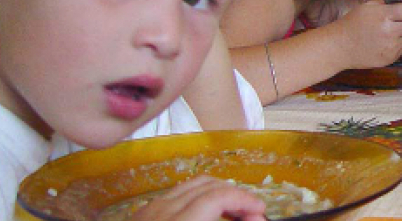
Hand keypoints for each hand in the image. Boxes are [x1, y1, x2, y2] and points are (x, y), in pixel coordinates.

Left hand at [128, 176, 266, 220]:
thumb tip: (256, 218)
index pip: (218, 196)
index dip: (244, 199)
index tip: (260, 209)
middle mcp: (163, 210)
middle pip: (205, 185)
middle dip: (233, 193)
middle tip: (251, 210)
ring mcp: (149, 210)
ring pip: (189, 185)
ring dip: (216, 191)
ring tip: (231, 208)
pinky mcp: (141, 213)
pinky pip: (173, 195)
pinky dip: (195, 197)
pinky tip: (204, 212)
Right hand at [336, 0, 401, 68]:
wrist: (339, 47)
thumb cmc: (352, 23)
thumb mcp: (367, 6)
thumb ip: (387, 0)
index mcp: (384, 16)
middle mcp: (390, 32)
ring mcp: (391, 48)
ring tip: (391, 30)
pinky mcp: (391, 59)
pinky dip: (398, 43)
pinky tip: (385, 41)